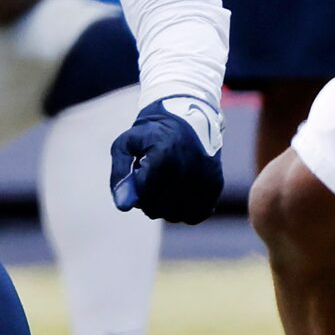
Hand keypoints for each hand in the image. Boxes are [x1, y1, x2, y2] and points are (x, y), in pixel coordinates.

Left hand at [109, 95, 224, 224]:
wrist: (188, 119)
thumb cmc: (152, 134)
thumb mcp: (126, 144)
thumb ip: (119, 173)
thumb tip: (123, 206)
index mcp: (163, 157)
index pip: (142, 197)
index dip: (136, 190)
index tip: (140, 173)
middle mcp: (186, 170)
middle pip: (157, 209)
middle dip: (148, 199)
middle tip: (152, 179)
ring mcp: (203, 180)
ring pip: (175, 215)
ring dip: (166, 206)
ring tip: (166, 183)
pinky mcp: (215, 186)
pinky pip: (195, 215)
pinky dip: (186, 210)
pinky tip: (181, 193)